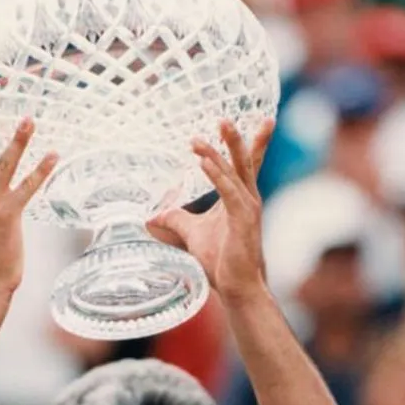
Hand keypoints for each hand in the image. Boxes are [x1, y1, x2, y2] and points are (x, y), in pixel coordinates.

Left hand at [147, 119, 273, 305]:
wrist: (238, 287)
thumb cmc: (222, 262)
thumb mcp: (193, 234)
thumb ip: (178, 219)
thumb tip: (156, 214)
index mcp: (240, 198)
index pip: (243, 165)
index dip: (245, 144)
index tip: (242, 121)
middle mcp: (248, 198)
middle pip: (243, 161)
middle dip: (234, 139)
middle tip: (223, 118)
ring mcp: (248, 208)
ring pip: (234, 171)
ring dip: (218, 151)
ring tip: (206, 133)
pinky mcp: (243, 219)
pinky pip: (228, 191)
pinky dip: (216, 174)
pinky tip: (203, 161)